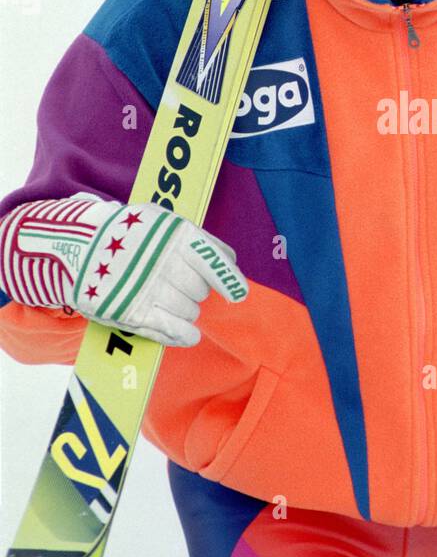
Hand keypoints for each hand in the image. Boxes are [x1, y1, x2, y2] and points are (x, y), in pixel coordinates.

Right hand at [11, 192, 247, 345]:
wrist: (78, 244)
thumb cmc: (128, 233)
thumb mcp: (160, 222)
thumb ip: (195, 240)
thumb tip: (229, 261)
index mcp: (176, 235)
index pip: (216, 261)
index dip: (229, 279)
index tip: (237, 292)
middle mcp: (166, 262)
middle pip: (201, 289)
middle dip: (196, 290)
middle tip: (179, 285)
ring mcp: (150, 288)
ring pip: (189, 311)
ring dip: (186, 310)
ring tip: (168, 299)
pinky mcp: (133, 311)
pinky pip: (172, 329)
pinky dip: (184, 334)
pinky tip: (190, 335)